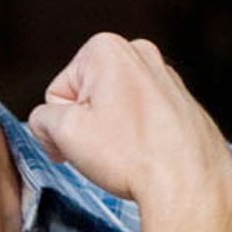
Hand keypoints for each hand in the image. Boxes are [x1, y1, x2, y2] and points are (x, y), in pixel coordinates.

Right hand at [26, 34, 231, 217]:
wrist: (190, 182)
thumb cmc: (132, 154)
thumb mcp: (64, 132)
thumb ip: (40, 118)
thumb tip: (48, 121)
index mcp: (106, 49)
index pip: (56, 93)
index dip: (62, 125)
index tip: (81, 143)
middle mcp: (140, 53)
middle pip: (85, 96)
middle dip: (86, 125)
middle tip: (103, 150)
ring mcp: (165, 76)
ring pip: (114, 108)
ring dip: (111, 132)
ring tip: (127, 154)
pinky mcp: (181, 101)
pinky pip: (141, 118)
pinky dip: (137, 136)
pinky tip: (145, 154)